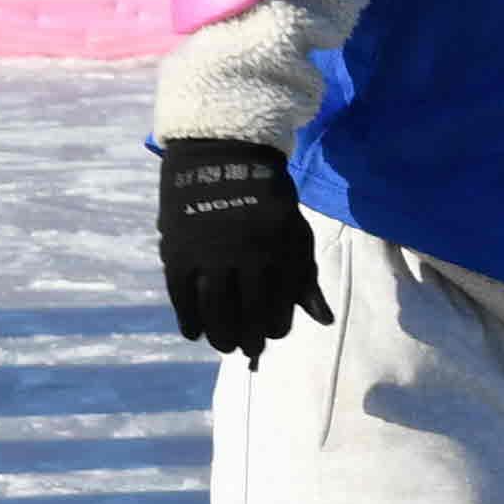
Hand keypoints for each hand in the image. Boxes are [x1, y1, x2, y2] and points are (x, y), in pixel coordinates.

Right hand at [157, 139, 328, 363]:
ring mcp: (209, 252)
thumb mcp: (296, 232)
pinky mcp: (179, 249)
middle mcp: (245, 254)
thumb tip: (324, 320)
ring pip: (214, 308)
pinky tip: (194, 332)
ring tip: (222, 345)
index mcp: (279, 250)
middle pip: (246, 312)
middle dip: (248, 337)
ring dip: (218, 334)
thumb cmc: (267, 199)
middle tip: (246, 349)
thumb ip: (306, 277)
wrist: (223, 155)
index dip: (277, 326)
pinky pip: (181, 294)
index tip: (272, 333)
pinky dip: (187, 317)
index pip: (280, 305)